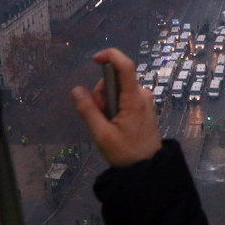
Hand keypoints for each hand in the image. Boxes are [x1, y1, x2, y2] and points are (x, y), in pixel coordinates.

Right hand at [71, 48, 161, 167]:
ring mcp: (144, 99)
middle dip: (102, 95)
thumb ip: (88, 111)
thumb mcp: (102, 134)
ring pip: (117, 89)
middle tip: (102, 118)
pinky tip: (115, 124)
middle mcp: (142, 93)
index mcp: (134, 98)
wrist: (148, 168)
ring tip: (110, 125)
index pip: (125, 66)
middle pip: (114, 80)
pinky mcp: (143, 105)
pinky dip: (114, 106)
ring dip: (107, 102)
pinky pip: (123, 96)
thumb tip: (76, 89)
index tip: (95, 59)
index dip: (110, 56)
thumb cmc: (126, 152)